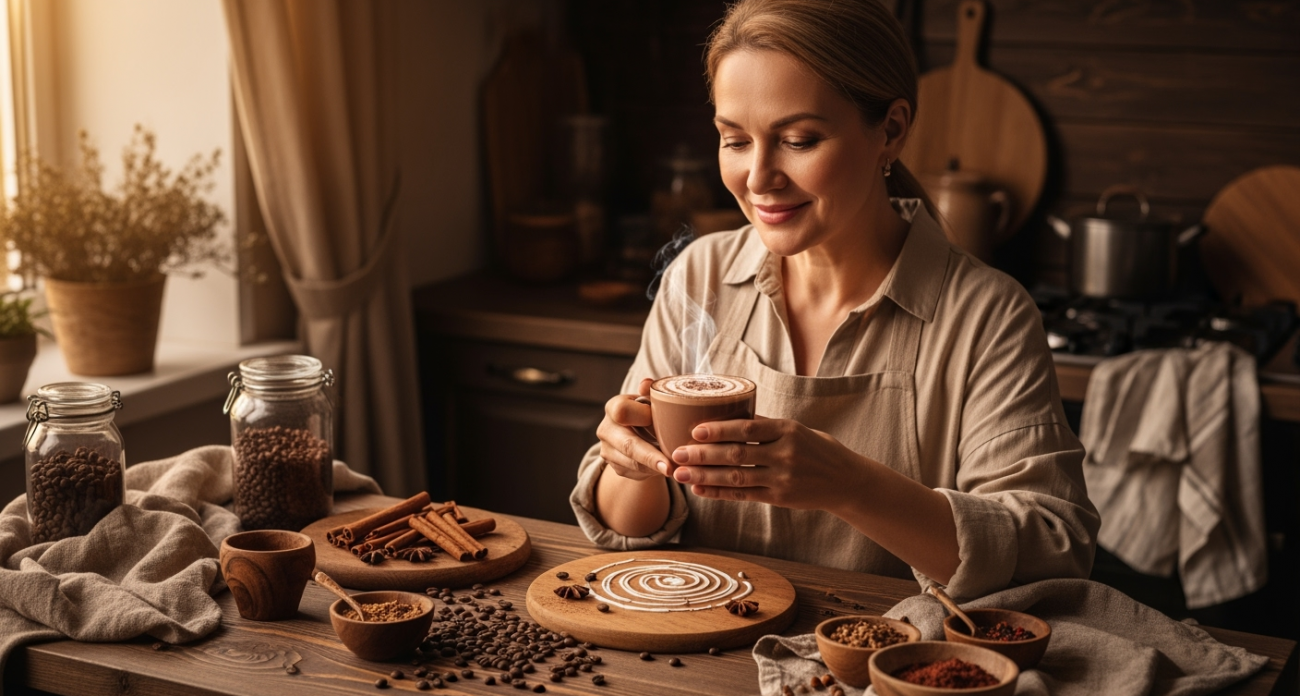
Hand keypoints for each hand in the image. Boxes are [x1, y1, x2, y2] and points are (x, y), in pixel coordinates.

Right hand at [596, 378, 667, 480]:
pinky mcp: (615, 467)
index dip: (644, 417)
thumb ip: (650, 391)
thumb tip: (647, 384)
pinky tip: (668, 471)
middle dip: (650, 457)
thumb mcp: (650, 399)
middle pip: (627, 444)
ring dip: (655, 468)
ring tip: (676, 471)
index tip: (665, 424)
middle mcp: (606, 429)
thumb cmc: (648, 411)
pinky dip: (652, 473)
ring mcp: (608, 451)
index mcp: (613, 407)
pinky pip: (635, 473)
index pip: (623, 411)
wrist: (636, 431)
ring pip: (632, 463)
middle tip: (670, 467)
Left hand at [667, 416, 866, 510]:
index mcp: (788, 430)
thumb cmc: (817, 449)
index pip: (748, 428)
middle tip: (676, 454)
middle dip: (703, 455)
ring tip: (680, 474)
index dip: (719, 429)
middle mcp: (785, 454)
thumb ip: (767, 425)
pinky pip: (744, 496)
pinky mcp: (779, 498)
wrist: (846, 481)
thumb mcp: (797, 429)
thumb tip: (730, 415)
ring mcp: (782, 478)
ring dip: (705, 476)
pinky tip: (700, 490)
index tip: (694, 430)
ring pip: (736, 478)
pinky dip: (720, 493)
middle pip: (737, 454)